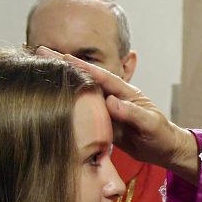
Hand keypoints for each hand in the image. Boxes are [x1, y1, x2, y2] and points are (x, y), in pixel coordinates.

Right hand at [36, 47, 199, 183]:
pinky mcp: (102, 123)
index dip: (80, 66)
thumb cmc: (161, 135)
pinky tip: (50, 99)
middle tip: (38, 51)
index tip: (60, 55)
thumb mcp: (150, 123)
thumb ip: (132, 112)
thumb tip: (111, 102)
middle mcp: (113, 96)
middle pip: (84, 78)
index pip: (99, 75)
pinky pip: (83, 112)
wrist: (164, 150)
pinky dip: (67, 105)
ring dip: (61, 82)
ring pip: (80, 93)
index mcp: (125, 92)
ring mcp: (106, 109)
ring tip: (38, 70)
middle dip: (63, 65)